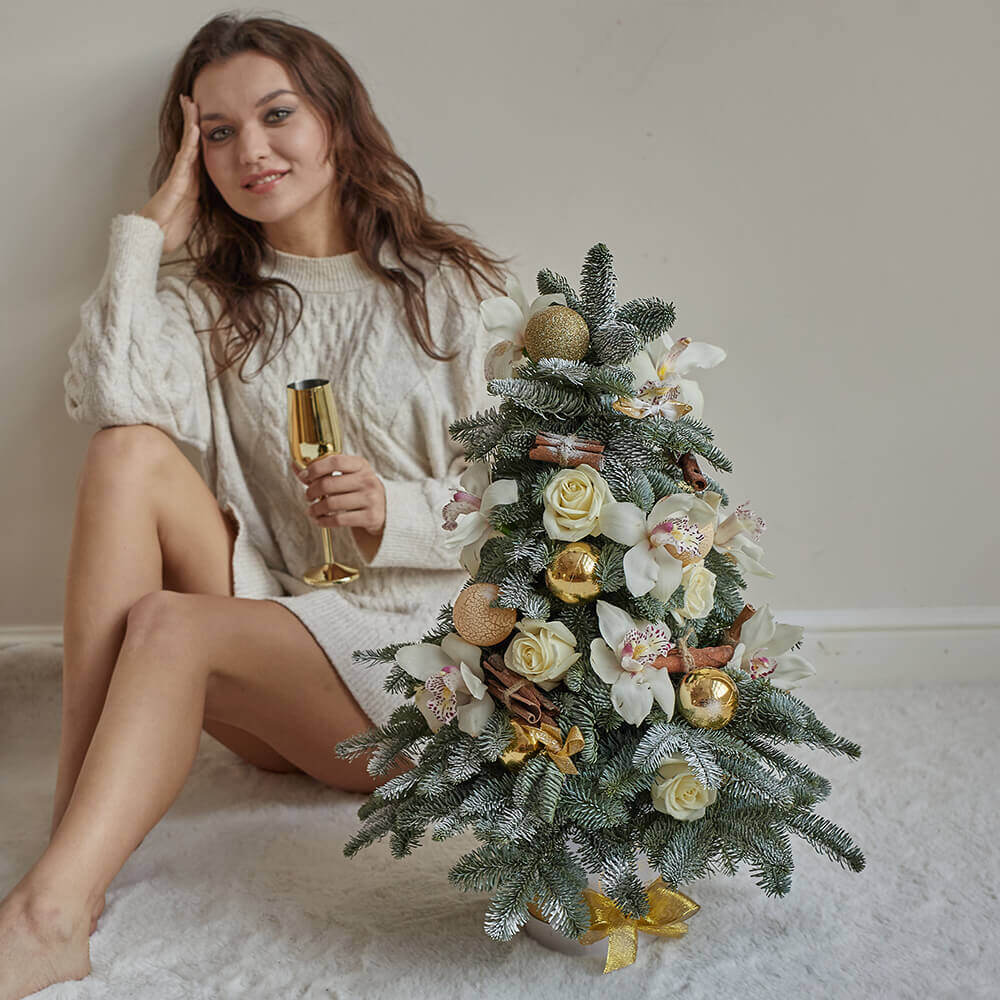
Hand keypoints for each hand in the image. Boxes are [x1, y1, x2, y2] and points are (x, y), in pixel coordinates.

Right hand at [139, 94, 202, 254]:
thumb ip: (207, 201)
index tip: (207, 116)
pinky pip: (184, 159)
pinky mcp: (175, 182)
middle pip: (190, 141)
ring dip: (189, 123)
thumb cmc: (173, 228)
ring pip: (186, 144)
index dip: (202, 133)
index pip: (199, 151)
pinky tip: (195, 128)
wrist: (156, 239)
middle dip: (192, 119)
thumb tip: (224, 197)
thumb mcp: (198, 212)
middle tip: (193, 98)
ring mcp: (179, 176)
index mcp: (192, 180)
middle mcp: (185, 174)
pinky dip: (190, 143)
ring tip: (191, 103)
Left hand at [291, 453, 386, 537]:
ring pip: (332, 503)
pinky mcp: (370, 517)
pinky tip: (319, 520)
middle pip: (329, 484)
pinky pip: (339, 520)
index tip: (304, 476)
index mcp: (361, 465)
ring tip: (312, 510)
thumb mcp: (346, 476)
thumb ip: (322, 471)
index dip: (315, 468)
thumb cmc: (359, 490)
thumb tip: (295, 465)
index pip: (335, 461)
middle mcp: (368, 480)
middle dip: (312, 491)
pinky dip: (324, 521)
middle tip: (307, 496)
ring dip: (315, 508)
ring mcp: (371, 499)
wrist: (385, 510)